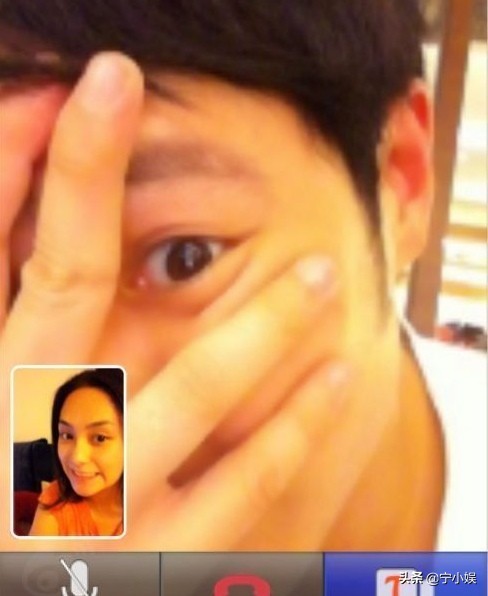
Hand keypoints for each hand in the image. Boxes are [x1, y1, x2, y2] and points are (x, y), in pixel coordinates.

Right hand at [0, 53, 351, 549]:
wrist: (23, 584)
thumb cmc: (2, 493)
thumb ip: (14, 310)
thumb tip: (32, 212)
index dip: (26, 162)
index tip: (83, 86)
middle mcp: (25, 445)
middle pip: (65, 283)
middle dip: (87, 176)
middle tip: (131, 88)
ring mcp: (95, 513)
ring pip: (190, 389)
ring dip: (261, 315)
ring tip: (324, 270)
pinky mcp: (158, 565)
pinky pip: (244, 488)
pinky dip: (295, 429)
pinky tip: (336, 376)